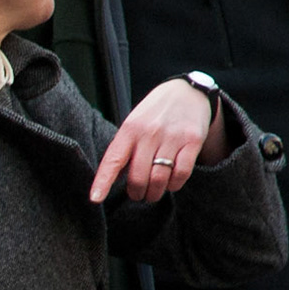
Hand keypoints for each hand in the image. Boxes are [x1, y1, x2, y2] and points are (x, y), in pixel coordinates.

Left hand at [89, 79, 226, 203]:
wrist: (187, 91)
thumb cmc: (154, 113)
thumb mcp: (133, 124)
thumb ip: (125, 148)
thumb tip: (115, 179)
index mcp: (129, 130)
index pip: (113, 160)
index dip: (103, 182)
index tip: (96, 199)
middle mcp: (149, 134)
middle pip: (138, 177)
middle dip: (136, 193)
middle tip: (138, 195)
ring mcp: (172, 137)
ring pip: (159, 178)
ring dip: (154, 193)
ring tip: (153, 193)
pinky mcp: (192, 141)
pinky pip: (181, 173)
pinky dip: (174, 185)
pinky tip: (171, 183)